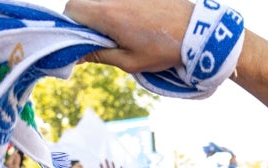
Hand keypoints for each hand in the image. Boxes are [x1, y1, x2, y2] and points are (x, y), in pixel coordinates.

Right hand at [64, 0, 191, 73]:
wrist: (196, 32)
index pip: (72, 9)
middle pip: (83, 1)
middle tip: (99, 37)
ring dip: (102, 13)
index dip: (71, 24)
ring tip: (121, 31)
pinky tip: (134, 22)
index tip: (80, 39)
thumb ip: (100, 55)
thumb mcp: (130, 61)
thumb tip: (78, 55)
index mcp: (107, 14)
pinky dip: (118, 8)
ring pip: (101, 0)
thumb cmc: (163, 50)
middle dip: (84, 18)